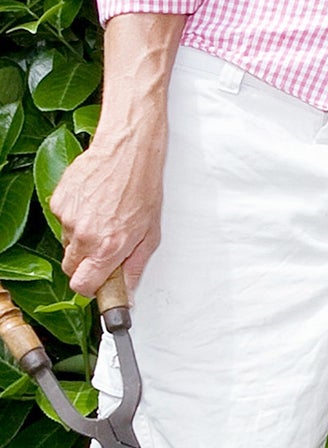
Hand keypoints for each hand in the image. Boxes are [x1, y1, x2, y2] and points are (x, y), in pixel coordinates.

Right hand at [51, 129, 165, 299]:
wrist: (126, 155)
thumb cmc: (141, 192)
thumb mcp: (149, 238)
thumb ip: (134, 268)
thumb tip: (127, 292)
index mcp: (106, 248)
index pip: (82, 284)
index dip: (89, 288)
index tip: (97, 285)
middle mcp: (83, 235)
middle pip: (70, 267)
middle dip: (85, 266)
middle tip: (104, 253)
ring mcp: (67, 216)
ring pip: (67, 243)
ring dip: (82, 240)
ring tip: (103, 222)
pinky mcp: (58, 200)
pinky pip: (63, 221)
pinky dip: (75, 219)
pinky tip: (93, 207)